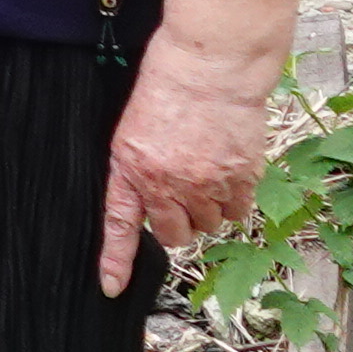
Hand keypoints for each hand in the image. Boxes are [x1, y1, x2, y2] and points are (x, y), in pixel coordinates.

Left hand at [99, 0, 300, 293]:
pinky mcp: (242, 178)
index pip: (120, 223)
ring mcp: (208, 184)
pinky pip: (238, 211)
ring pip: (210, 225)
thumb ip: (138, 169)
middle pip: (175, 234)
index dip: (115, 259)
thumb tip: (149, 204)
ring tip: (206, 171)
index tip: (111, 287)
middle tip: (181, 192)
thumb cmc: (166, 85)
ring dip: (208, 208)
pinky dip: (234, 199)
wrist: (211, 64)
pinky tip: (228, 169)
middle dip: (177, 221)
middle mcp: (169, 183)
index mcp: (132, 167)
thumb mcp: (133, 127)